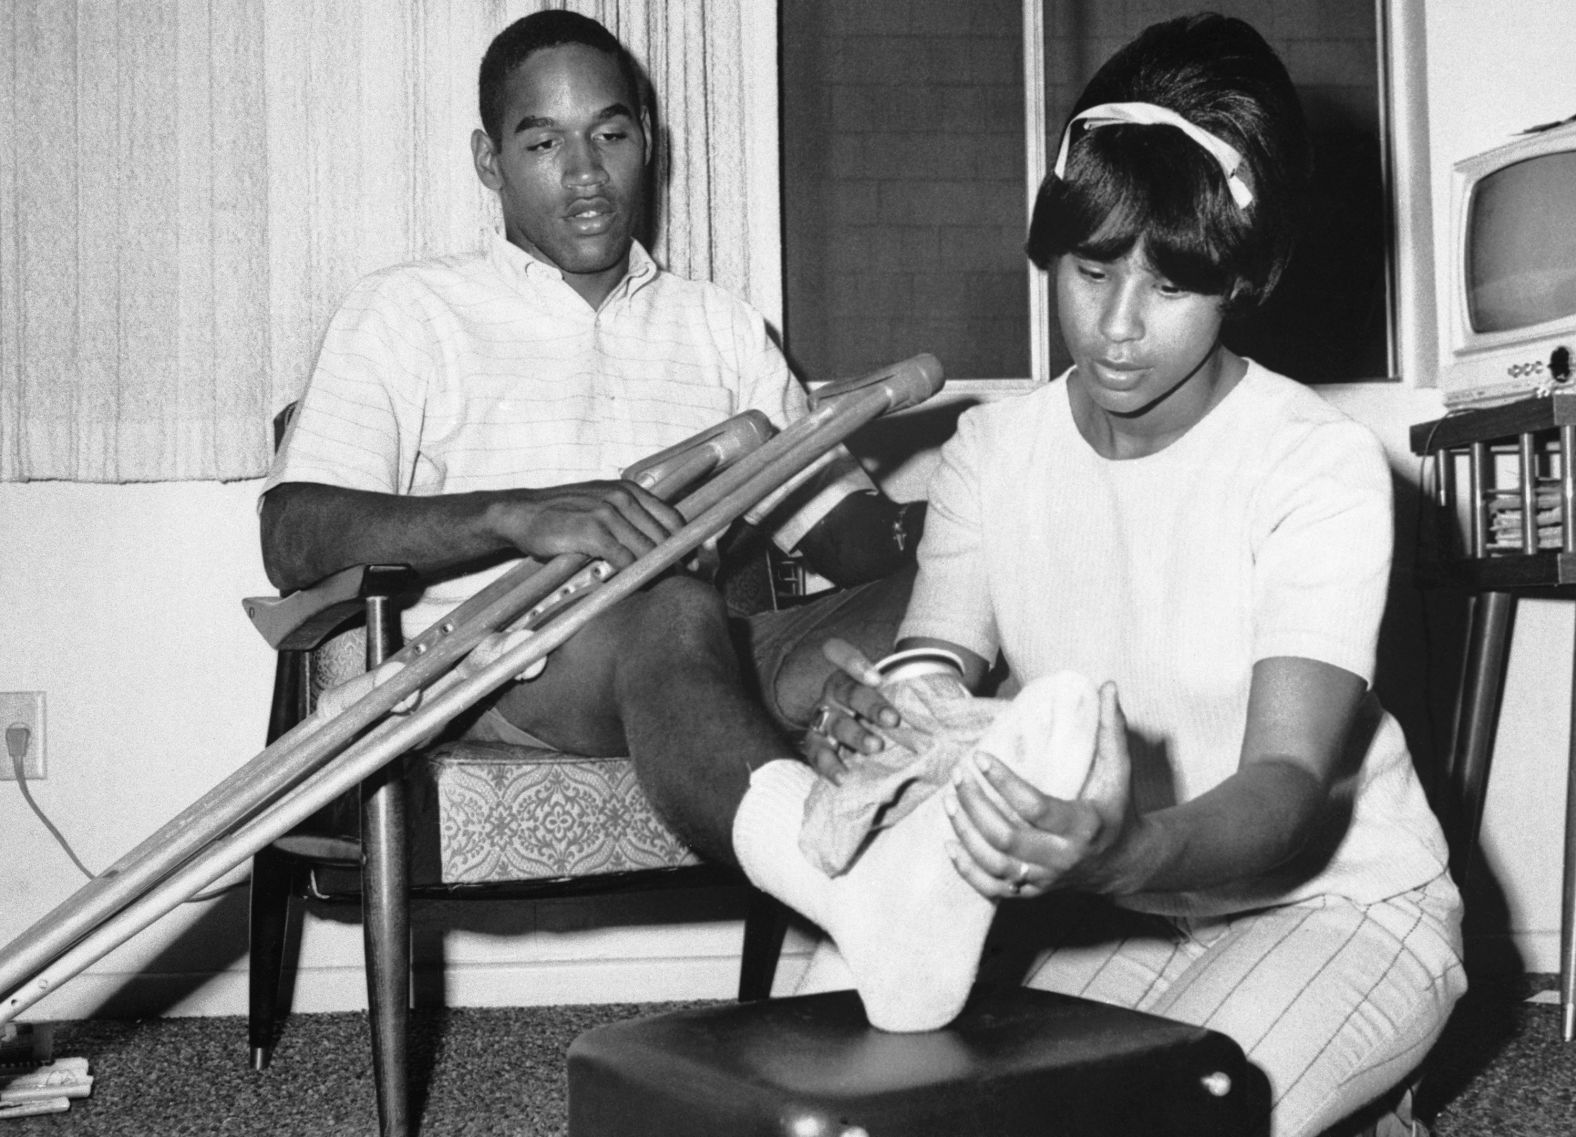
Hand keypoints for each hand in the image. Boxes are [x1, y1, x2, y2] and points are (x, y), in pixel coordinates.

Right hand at [491, 480, 685, 567]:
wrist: (522, 513)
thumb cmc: (564, 514)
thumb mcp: (602, 505)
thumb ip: (629, 519)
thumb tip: (659, 545)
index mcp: (630, 491)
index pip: (673, 518)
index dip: (688, 544)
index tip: (697, 564)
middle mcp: (622, 498)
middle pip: (665, 536)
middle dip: (677, 562)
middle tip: (684, 584)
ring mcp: (607, 513)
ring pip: (647, 549)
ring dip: (657, 572)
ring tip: (663, 589)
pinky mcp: (592, 532)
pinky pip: (624, 559)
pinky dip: (632, 575)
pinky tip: (634, 585)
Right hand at [800, 638, 901, 782]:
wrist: (866, 738)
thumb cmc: (886, 711)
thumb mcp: (895, 697)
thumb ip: (912, 693)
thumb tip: (953, 698)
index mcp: (849, 674)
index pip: (838, 653)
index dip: (853, 662)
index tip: (877, 679)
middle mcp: (833, 694)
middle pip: (847, 692)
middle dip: (871, 705)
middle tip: (893, 720)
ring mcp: (822, 719)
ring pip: (835, 723)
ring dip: (856, 735)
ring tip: (877, 747)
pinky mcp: (815, 745)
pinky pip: (818, 754)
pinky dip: (830, 766)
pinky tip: (844, 777)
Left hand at [944, 681, 1138, 898]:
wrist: (1124, 862)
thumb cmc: (1118, 808)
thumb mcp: (1120, 770)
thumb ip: (1110, 728)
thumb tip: (1107, 685)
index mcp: (1084, 826)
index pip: (1035, 808)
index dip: (1004, 783)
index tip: (980, 758)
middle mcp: (1063, 858)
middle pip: (1007, 838)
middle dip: (976, 806)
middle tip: (958, 776)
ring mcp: (1046, 879)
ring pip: (995, 864)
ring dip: (966, 833)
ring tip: (950, 800)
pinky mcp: (1032, 892)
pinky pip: (992, 889)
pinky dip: (967, 869)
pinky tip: (949, 843)